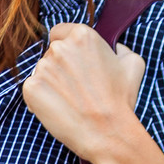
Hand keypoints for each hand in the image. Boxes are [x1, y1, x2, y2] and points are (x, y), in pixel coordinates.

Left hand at [21, 22, 145, 163]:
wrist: (106, 132)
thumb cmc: (120, 100)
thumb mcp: (133, 64)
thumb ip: (121, 49)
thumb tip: (115, 48)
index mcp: (82, 35)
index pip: (60, 32)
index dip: (67, 47)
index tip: (73, 62)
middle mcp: (59, 48)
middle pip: (51, 52)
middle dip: (60, 67)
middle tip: (76, 88)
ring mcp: (43, 68)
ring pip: (42, 72)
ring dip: (51, 83)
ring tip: (70, 101)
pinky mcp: (31, 88)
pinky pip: (32, 90)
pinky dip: (41, 100)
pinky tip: (58, 110)